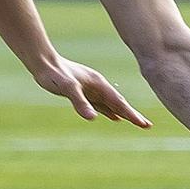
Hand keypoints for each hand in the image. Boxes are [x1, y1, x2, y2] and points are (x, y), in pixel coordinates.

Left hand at [35, 59, 151, 128]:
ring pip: (111, 104)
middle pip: (119, 103)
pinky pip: (101, 104)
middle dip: (132, 114)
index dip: (131, 114)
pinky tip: (113, 117)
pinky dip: (110, 111)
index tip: (144, 124)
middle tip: (147, 125)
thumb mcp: (67, 89)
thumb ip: (80, 102)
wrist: (42, 62)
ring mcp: (91, 89)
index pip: (118, 103)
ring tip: (136, 122)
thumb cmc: (54, 75)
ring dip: (123, 113)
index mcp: (98, 84)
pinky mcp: (83, 92)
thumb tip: (92, 118)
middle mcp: (97, 86)